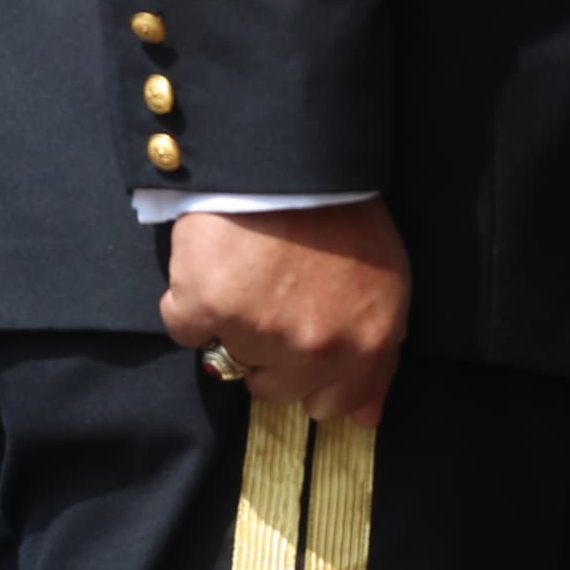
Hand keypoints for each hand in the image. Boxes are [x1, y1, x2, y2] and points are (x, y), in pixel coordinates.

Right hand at [159, 199, 410, 422]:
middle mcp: (317, 348)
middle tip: (273, 290)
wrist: (290, 151)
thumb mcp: (385, 281)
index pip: (333, 403)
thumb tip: (365, 418)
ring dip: (231, 320)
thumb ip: (377, 355)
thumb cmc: (340, 209)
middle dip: (270, 348)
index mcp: (368, 342)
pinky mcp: (208, 307)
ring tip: (247, 266)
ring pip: (228, 359)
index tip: (301, 339)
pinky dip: (189, 299)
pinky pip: (185, 326)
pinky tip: (212, 261)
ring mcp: (261, 332)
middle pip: (275, 387)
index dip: (313, 372)